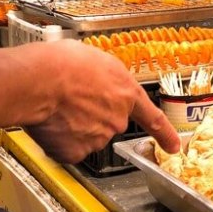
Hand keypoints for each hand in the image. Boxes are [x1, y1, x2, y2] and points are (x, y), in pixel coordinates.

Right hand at [23, 41, 179, 162]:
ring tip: (56, 106)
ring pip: (85, 135)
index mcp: (127, 93)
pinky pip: (67, 148)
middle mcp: (117, 118)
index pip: (153, 118)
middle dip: (90, 115)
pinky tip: (51, 123)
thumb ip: (106, 78)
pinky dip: (58, 140)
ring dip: (72, 125)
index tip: (173, 146)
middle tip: (69, 100)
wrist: (39, 80)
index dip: (165, 134)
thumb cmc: (63, 63)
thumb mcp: (96, 60)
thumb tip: (98, 81)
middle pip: (107, 123)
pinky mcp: (76, 151)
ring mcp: (98, 137)